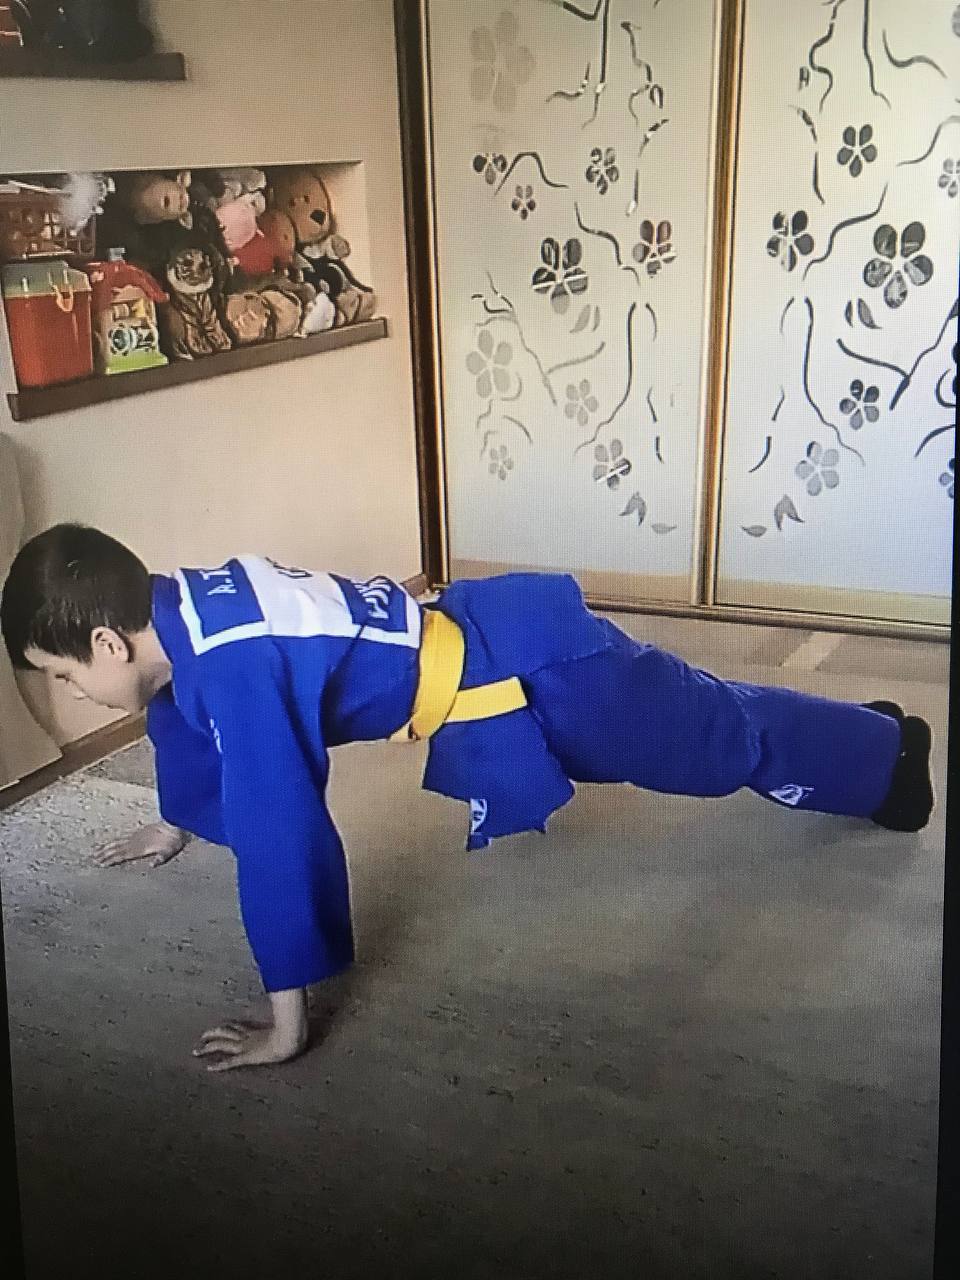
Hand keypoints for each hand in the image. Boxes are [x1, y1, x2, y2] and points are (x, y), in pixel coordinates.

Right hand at [94, 821, 187, 868]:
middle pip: (116, 849)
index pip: (122, 855)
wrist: (175, 824)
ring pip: (117, 842)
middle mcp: (135, 842)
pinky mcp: (139, 831)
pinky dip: (114, 840)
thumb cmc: (173, 840)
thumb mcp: (169, 851)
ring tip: (96, 851)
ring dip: (106, 847)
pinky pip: (122, 836)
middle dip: (104, 854)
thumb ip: (160, 858)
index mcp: (140, 848)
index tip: (101, 864)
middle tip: (93, 859)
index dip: (111, 860)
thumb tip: (152, 865)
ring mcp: (136, 836)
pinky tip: (111, 842)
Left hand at [192, 1019, 307, 1071]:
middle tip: (201, 1037)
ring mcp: (246, 1047)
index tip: (218, 1027)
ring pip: (223, 1046)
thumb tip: (292, 1010)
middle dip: (212, 1034)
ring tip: (196, 1052)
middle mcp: (248, 1038)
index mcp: (256, 1032)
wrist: (292, 1037)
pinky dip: (219, 1065)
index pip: (237, 1027)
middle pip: (226, 1033)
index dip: (226, 1027)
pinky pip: (230, 1062)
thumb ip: (286, 1018)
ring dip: (208, 1049)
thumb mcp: (288, 1025)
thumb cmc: (293, 1031)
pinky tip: (209, 1068)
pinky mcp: (247, 1057)